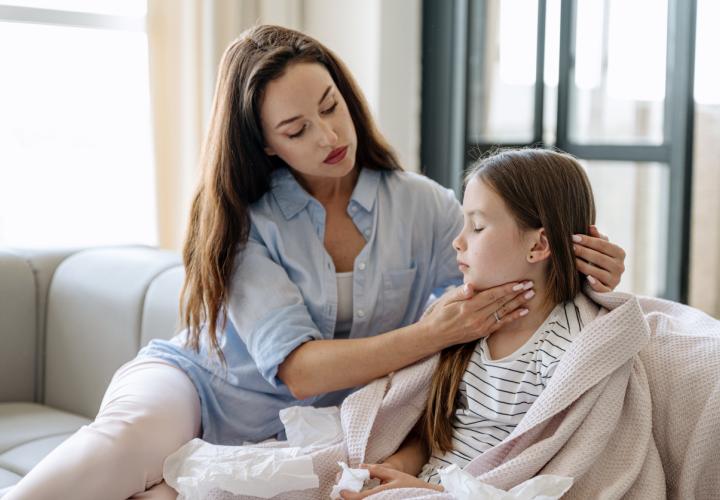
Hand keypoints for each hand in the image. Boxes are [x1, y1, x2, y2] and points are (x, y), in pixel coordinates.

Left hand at [339, 464, 441, 498]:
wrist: (423, 495)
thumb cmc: (409, 485)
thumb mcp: (393, 474)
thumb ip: (376, 470)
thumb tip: (360, 466)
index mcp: (383, 494)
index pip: (362, 498)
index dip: (350, 496)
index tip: (342, 492)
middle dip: (350, 498)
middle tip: (341, 492)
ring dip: (356, 498)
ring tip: (349, 492)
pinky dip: (363, 498)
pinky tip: (360, 495)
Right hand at [419, 280, 534, 348]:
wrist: (435, 335)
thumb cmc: (440, 314)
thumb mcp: (447, 300)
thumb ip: (460, 292)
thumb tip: (470, 286)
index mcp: (468, 307)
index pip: (492, 296)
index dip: (507, 289)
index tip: (519, 282)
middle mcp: (476, 318)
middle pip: (501, 303)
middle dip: (517, 293)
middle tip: (531, 285)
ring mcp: (481, 326)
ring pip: (504, 312)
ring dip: (519, 303)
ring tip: (531, 295)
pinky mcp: (483, 332)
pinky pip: (501, 323)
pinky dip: (513, 317)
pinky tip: (524, 311)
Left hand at [572, 225, 625, 291]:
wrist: (601, 280)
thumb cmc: (598, 260)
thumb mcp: (599, 248)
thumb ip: (596, 238)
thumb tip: (591, 227)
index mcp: (619, 253)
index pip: (603, 245)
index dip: (588, 240)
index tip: (573, 237)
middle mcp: (620, 267)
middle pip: (600, 258)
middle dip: (583, 251)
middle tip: (570, 247)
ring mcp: (615, 280)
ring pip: (598, 272)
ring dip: (584, 265)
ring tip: (571, 260)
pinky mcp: (608, 291)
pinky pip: (602, 288)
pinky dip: (596, 283)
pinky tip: (587, 278)